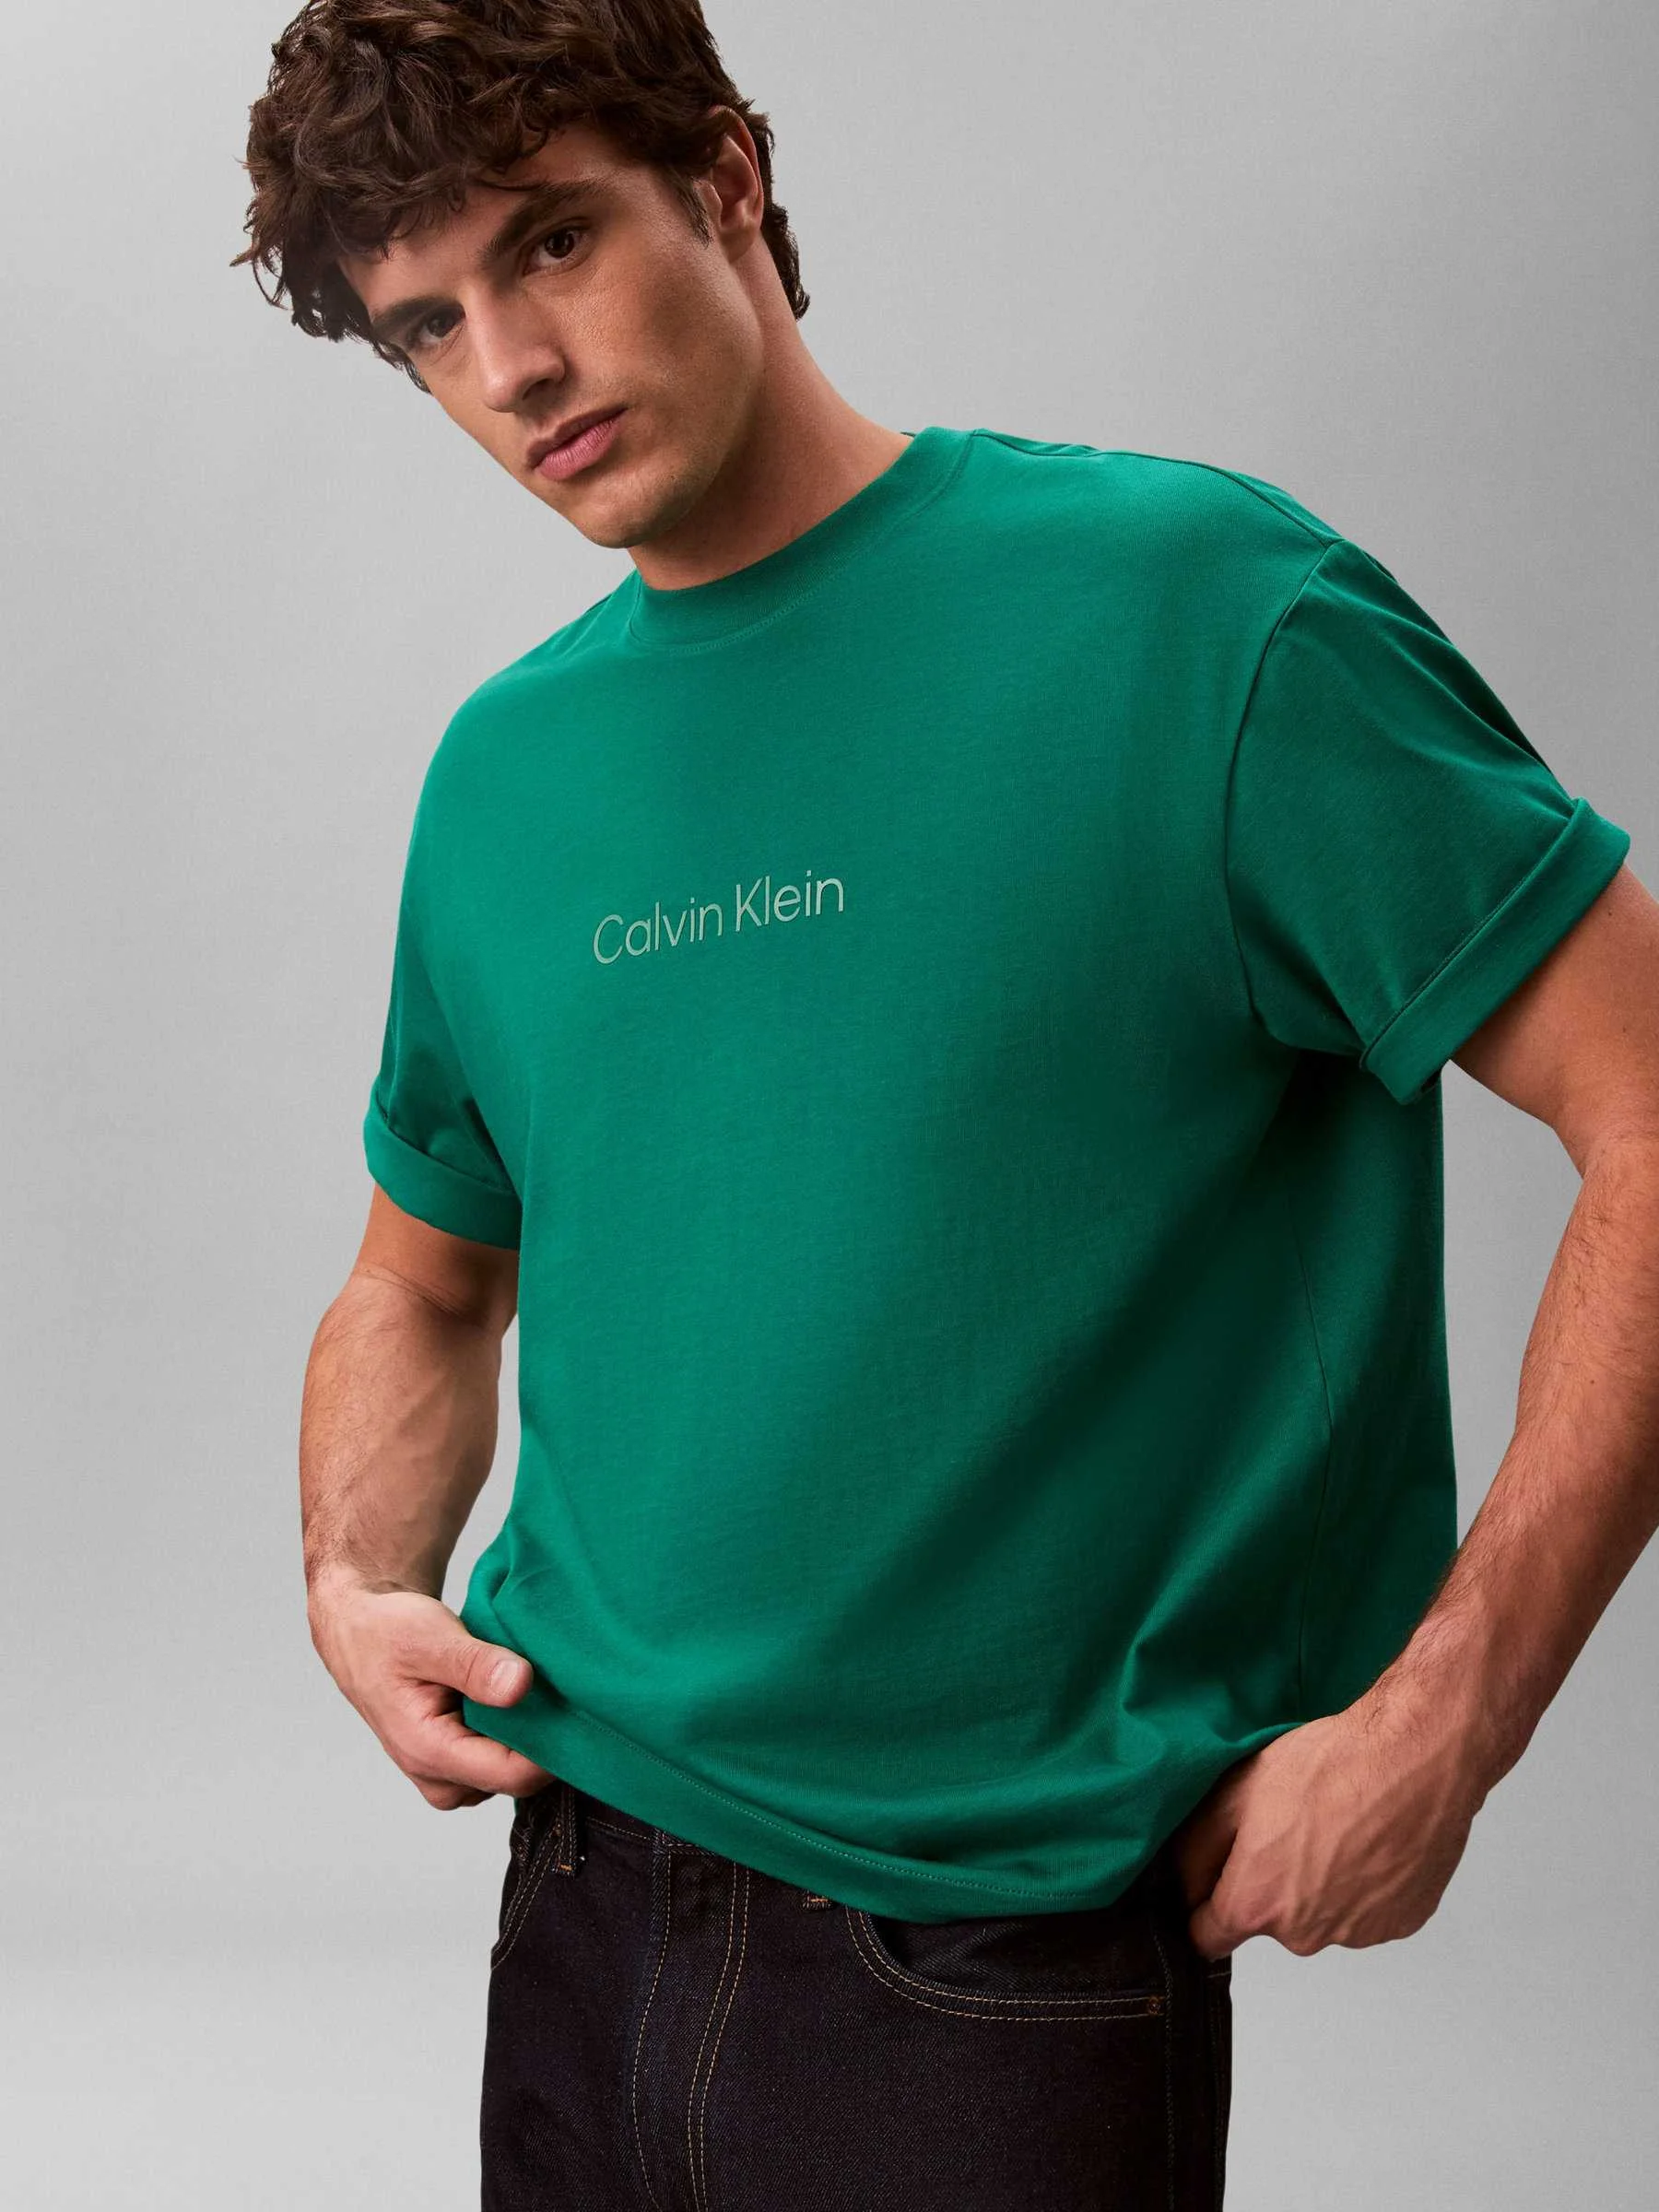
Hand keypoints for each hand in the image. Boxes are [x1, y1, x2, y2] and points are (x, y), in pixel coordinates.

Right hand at [309, 1579, 554, 1809]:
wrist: (362, 1632)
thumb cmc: (389, 1632)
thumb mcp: (430, 1637)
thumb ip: (475, 1665)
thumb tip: (521, 1685)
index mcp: (428, 1752)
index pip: (512, 1774)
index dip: (554, 1747)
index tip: (580, 1706)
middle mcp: (439, 1778)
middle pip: (518, 1778)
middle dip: (545, 1738)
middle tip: (563, 1687)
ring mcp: (449, 1775)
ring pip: (513, 1771)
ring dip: (531, 1734)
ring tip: (532, 1685)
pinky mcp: (459, 1763)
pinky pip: (503, 1760)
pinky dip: (517, 1732)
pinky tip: (518, 1696)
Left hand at [1169, 1684, 1489, 1958]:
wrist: (1414, 1759)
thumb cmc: (1328, 1767)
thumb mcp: (1234, 1790)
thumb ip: (1195, 1847)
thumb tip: (1181, 1881)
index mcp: (1257, 1905)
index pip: (1207, 1937)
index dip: (1203, 1906)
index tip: (1214, 1880)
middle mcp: (1305, 1936)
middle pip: (1269, 1922)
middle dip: (1269, 1883)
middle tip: (1288, 1827)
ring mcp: (1357, 1934)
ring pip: (1320, 1916)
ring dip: (1319, 1884)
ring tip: (1335, 1826)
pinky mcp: (1400, 1924)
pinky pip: (1365, 1911)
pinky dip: (1362, 1885)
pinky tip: (1369, 1839)